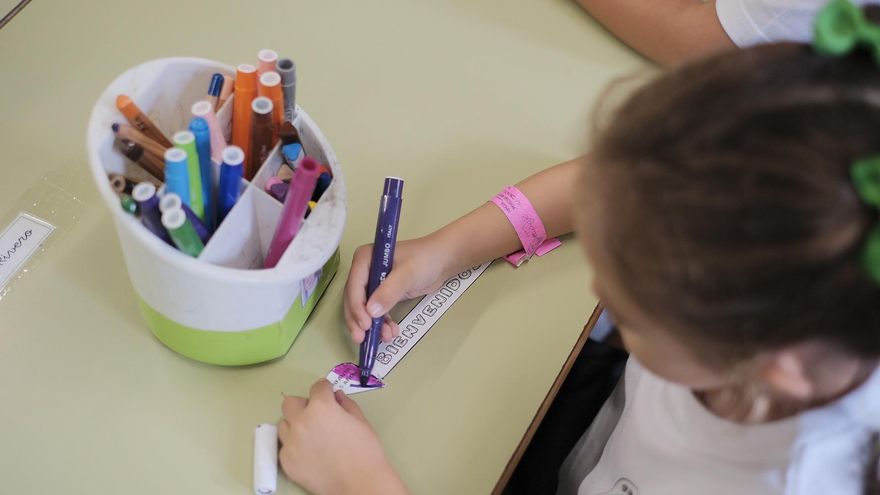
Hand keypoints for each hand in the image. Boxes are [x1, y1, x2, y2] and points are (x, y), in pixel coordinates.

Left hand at [278, 380, 407, 494]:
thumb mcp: (361, 421)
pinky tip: (310, 453)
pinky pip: (285, 446)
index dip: (324, 389)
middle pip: (291, 402)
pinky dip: (295, 445)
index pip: (317, 388)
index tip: (328, 393)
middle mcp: (301, 421)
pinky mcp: (286, 461)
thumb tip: (336, 396)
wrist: (359, 484)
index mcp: (321, 408)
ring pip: (284, 424)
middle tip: (317, 414)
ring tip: (311, 435)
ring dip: (296, 424)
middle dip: (304, 404)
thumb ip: (346, 404)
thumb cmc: (365, 451)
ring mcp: (290, 442)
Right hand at [344, 236, 453, 343]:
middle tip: (362, 339)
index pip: (354, 286)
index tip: (365, 325)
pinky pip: (377, 311)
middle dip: (358, 320)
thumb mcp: (407, 275)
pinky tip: (391, 332)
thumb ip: (389, 292)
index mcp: (364, 259)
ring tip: (385, 337)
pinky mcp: (383, 293)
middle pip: (354, 299)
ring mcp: (373, 282)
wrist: (443, 261)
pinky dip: (382, 323)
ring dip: (372, 325)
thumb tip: (371, 312)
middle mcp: (364, 270)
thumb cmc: (424, 260)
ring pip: (364, 308)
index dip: (357, 307)